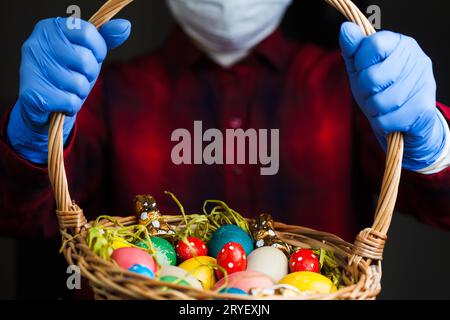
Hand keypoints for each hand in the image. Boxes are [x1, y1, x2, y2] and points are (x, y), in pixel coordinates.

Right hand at [7, 17, 130, 163]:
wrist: (44, 105)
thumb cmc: (69, 73)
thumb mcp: (89, 52)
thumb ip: (106, 38)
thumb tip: (125, 26)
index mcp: (50, 28)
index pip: (88, 32)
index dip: (98, 50)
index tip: (92, 57)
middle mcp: (36, 44)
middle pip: (84, 59)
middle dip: (89, 74)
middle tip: (77, 76)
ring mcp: (31, 68)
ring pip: (78, 83)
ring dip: (80, 91)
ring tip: (67, 89)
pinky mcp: (32, 94)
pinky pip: (70, 101)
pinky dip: (72, 105)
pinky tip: (60, 102)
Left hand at [339, 22, 446, 170]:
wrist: (405, 122)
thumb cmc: (379, 91)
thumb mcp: (360, 69)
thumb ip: (352, 50)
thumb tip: (345, 29)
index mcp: (400, 44)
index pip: (373, 44)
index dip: (360, 64)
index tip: (363, 71)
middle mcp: (417, 59)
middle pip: (372, 77)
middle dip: (364, 92)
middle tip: (372, 94)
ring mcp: (424, 83)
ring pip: (380, 101)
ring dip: (373, 109)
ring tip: (381, 107)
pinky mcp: (424, 108)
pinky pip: (388, 120)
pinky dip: (382, 124)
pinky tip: (390, 118)